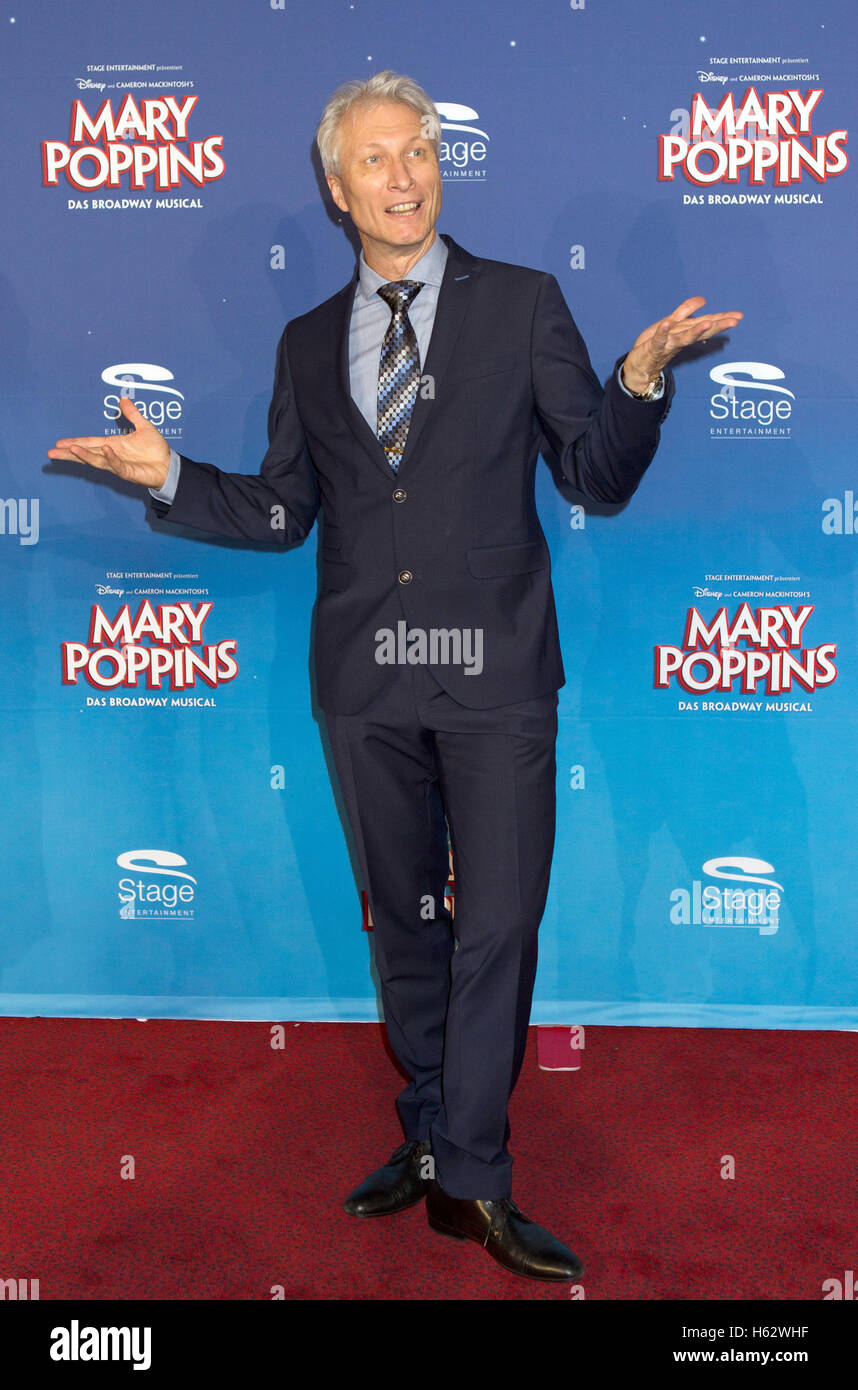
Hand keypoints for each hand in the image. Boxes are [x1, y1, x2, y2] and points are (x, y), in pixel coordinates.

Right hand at [48, 396, 170, 488]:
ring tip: (71, 450)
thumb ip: (132, 414)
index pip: (89, 443)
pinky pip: (118, 465)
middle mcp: (112, 455)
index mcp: (113, 445)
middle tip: (52, 452)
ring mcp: (119, 465)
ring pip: (98, 461)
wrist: (169, 465)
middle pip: (86, 454)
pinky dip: (111, 458)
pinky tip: (105, 450)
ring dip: (84, 455)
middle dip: (70, 453)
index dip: (75, 442)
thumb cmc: (156, 449)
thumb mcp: (143, 427)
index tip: (59, 443)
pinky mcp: (128, 473)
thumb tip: (123, 399)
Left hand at [621, 297, 742, 393]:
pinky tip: (666, 323)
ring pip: (684, 337)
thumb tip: (703, 300)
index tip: (739, 316)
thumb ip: (685, 312)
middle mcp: (681, 339)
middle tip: (734, 321)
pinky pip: (659, 340)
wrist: (638, 367)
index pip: (707, 323)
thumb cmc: (656, 344)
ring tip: (707, 323)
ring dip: (695, 331)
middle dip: (718, 325)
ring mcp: (668, 345)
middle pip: (701, 331)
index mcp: (686, 332)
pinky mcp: (654, 348)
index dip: (722, 319)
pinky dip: (662, 332)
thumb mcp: (672, 325)